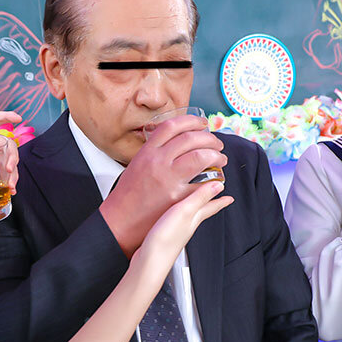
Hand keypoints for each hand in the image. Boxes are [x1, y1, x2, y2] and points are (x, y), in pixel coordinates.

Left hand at [0, 111, 21, 194]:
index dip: (7, 117)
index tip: (18, 118)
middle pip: (9, 146)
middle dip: (11, 157)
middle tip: (9, 169)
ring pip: (11, 160)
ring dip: (13, 173)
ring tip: (11, 186)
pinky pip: (8, 170)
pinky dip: (10, 180)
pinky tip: (11, 190)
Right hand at [100, 114, 228, 256]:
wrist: (121, 220)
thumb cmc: (127, 195)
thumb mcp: (137, 164)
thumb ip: (155, 151)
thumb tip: (174, 142)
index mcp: (147, 152)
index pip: (172, 126)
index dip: (191, 121)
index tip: (202, 124)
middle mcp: (158, 162)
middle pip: (191, 138)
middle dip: (210, 138)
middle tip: (217, 144)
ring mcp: (168, 179)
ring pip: (200, 157)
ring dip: (216, 156)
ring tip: (220, 159)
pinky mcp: (177, 197)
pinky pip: (202, 184)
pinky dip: (214, 181)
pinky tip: (217, 181)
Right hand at [133, 181, 232, 276]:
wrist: (150, 262)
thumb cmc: (166, 239)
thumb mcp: (185, 211)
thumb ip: (201, 197)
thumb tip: (219, 186)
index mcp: (194, 219)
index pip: (211, 208)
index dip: (221, 201)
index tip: (230, 197)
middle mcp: (188, 226)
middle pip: (202, 213)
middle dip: (210, 204)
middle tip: (217, 199)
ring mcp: (177, 232)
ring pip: (190, 217)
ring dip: (196, 209)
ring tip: (197, 203)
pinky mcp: (165, 235)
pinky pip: (177, 222)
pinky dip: (179, 215)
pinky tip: (173, 215)